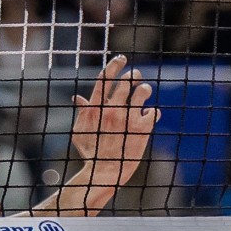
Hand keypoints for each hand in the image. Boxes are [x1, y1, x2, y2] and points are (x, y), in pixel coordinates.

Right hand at [71, 55, 158, 174]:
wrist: (105, 172)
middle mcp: (113, 110)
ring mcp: (128, 118)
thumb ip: (82, 113)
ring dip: (144, 89)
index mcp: (96, 109)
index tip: (121, 58)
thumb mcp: (80, 132)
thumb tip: (78, 97)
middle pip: (126, 82)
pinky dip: (152, 112)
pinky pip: (153, 111)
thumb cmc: (91, 153)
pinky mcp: (143, 128)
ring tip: (144, 90)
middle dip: (133, 75)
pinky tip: (150, 114)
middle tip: (136, 76)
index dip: (114, 65)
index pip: (105, 79)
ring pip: (142, 91)